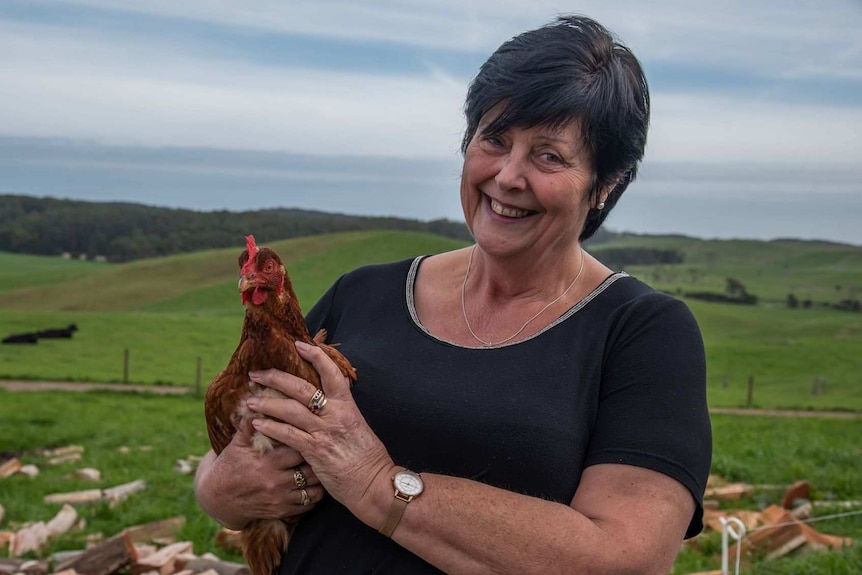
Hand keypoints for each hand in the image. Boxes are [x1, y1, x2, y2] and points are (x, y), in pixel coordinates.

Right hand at [194, 415, 325, 529]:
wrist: (218, 498)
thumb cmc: (230, 465)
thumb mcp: (237, 443)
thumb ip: (249, 424)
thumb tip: (254, 399)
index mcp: (268, 460)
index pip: (300, 446)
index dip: (311, 439)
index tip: (317, 433)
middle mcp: (276, 480)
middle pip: (311, 468)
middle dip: (319, 459)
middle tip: (326, 450)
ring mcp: (280, 498)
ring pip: (313, 488)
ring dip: (320, 478)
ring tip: (323, 466)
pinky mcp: (281, 511)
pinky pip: (308, 505)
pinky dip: (315, 495)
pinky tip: (317, 484)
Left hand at [246, 341, 394, 525]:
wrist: (375, 484)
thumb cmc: (368, 459)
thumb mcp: (359, 427)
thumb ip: (343, 412)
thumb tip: (331, 399)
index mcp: (348, 406)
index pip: (332, 373)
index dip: (316, 356)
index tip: (299, 345)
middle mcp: (335, 415)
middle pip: (302, 388)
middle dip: (276, 378)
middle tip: (257, 374)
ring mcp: (324, 432)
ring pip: (290, 409)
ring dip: (267, 403)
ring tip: (250, 400)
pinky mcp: (315, 451)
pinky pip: (287, 434)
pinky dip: (270, 427)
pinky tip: (256, 424)